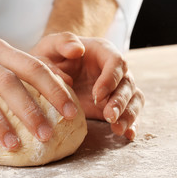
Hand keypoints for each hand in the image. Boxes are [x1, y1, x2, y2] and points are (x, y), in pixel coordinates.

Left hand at [30, 32, 144, 139]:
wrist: (44, 75)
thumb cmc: (48, 57)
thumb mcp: (49, 46)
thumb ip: (62, 43)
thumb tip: (77, 50)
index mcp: (101, 52)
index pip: (116, 62)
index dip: (110, 79)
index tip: (97, 95)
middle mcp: (112, 70)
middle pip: (127, 83)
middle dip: (120, 101)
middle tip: (108, 116)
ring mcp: (114, 88)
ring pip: (133, 98)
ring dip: (128, 114)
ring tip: (118, 129)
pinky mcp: (111, 105)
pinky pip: (129, 112)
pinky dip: (131, 124)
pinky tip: (128, 135)